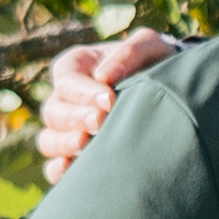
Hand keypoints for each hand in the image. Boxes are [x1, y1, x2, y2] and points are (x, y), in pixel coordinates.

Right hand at [32, 33, 170, 180]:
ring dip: (63, 144)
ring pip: (48, 140)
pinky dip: (59, 171)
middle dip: (76, 118)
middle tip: (101, 122)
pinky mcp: (75, 155)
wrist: (171, 91)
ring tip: (87, 144)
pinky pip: (54, 168)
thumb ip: (129, 53)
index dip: (83, 92)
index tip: (109, 99)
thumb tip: (105, 77)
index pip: (67, 81)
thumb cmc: (154, 62)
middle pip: (53, 112)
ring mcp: (68, 129)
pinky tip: (74, 170)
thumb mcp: (149, 46)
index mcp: (76, 67)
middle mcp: (66, 99)